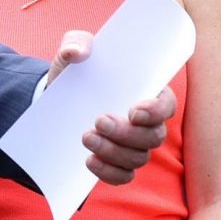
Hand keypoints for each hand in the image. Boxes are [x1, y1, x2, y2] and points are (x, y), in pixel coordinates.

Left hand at [48, 29, 178, 186]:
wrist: (54, 103)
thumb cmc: (74, 74)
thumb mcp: (71, 53)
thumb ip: (75, 42)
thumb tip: (78, 52)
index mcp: (145, 93)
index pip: (166, 105)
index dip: (156, 111)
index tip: (133, 111)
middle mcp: (145, 123)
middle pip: (153, 136)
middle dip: (127, 133)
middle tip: (98, 121)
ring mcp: (132, 146)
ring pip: (138, 158)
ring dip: (114, 151)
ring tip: (86, 137)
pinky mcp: (117, 163)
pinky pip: (124, 177)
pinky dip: (109, 173)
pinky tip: (89, 161)